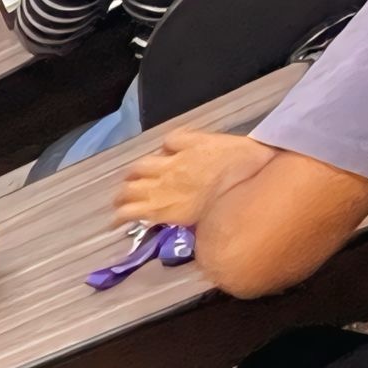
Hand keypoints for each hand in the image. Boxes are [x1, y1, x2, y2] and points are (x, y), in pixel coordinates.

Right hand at [110, 129, 270, 230]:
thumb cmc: (231, 206)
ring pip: (141, 165)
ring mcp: (174, 161)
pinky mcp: (191, 142)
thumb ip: (184, 222)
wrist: (251, 174)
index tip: (116, 221)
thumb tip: (179, 226)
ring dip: (135, 171)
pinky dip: (167, 145)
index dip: (118, 216)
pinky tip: (169, 147)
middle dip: (121, 194)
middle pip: (129, 187)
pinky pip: (171, 140)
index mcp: (164, 208)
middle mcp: (162, 184)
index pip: (128, 211)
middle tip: (121, 199)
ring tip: (134, 175)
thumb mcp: (203, 223)